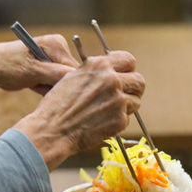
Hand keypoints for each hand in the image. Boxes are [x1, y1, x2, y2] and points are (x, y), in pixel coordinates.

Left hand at [0, 34, 77, 115]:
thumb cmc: (6, 66)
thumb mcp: (32, 71)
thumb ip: (55, 74)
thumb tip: (77, 78)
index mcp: (57, 44)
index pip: (75, 69)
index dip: (67, 84)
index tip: (52, 91)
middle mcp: (58, 48)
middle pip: (70, 76)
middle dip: (56, 87)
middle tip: (38, 87)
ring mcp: (54, 57)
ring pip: (61, 82)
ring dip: (48, 89)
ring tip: (33, 85)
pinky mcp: (48, 66)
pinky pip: (54, 83)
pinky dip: (44, 88)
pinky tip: (33, 86)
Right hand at [13, 51, 144, 169]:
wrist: (52, 130)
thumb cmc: (57, 106)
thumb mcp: (73, 77)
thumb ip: (96, 73)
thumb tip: (112, 74)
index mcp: (99, 66)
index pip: (129, 60)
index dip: (127, 69)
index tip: (123, 75)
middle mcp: (111, 80)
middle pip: (139, 81)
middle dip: (134, 89)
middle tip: (125, 96)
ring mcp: (118, 101)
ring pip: (135, 101)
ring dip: (126, 107)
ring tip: (107, 112)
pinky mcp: (119, 120)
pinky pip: (127, 119)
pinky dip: (117, 122)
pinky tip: (101, 123)